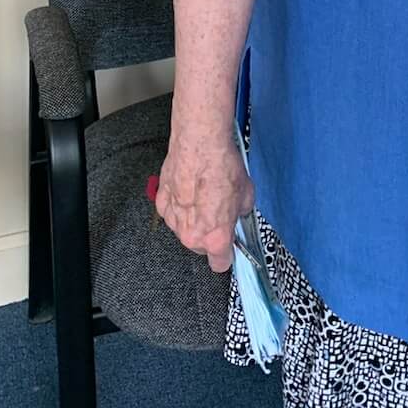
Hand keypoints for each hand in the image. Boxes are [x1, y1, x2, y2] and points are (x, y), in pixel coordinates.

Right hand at [155, 133, 253, 272]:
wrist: (200, 143)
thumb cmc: (223, 166)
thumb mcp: (246, 194)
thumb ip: (240, 213)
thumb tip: (236, 213)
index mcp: (215, 238)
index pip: (220, 264)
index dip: (226, 254)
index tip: (228, 245)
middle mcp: (192, 235)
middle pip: (200, 246)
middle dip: (208, 232)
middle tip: (216, 210)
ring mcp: (173, 221)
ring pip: (185, 229)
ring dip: (192, 218)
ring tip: (201, 194)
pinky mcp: (161, 204)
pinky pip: (172, 213)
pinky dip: (179, 204)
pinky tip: (187, 187)